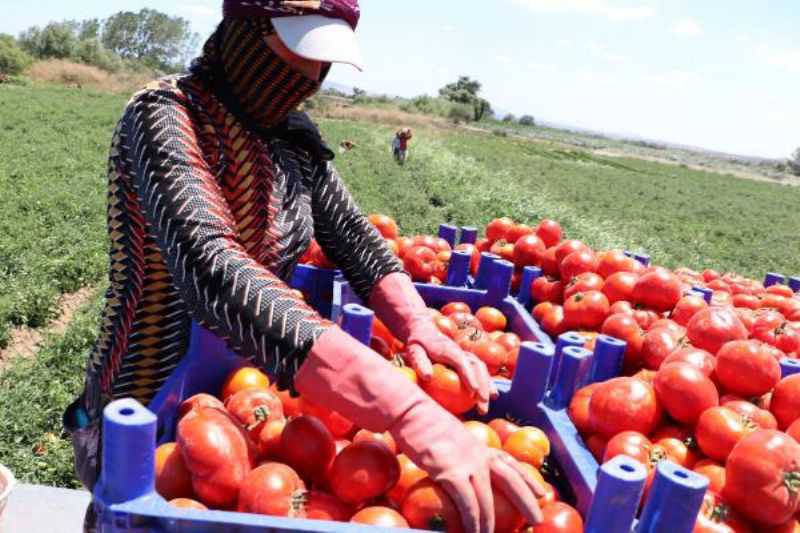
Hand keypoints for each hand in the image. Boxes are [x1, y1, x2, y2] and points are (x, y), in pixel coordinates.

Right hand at [296, 326, 543, 532]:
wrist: (409, 411)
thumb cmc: (421, 422)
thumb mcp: (448, 435)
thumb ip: (458, 451)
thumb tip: (456, 467)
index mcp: (479, 444)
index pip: (510, 463)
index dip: (527, 480)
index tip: (542, 492)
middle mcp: (478, 453)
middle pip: (510, 479)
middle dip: (526, 500)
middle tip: (537, 518)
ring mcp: (466, 463)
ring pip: (487, 500)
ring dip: (489, 522)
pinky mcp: (451, 473)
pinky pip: (467, 504)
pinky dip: (472, 521)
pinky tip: (474, 532)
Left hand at [404, 314, 496, 413]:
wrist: (424, 329)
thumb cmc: (417, 343)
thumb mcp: (414, 352)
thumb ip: (420, 363)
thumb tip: (428, 377)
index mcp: (449, 350)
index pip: (462, 363)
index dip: (469, 377)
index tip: (474, 392)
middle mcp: (461, 351)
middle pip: (477, 367)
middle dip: (483, 387)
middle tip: (482, 408)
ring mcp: (466, 354)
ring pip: (482, 369)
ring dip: (487, 386)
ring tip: (488, 404)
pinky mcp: (467, 359)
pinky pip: (480, 370)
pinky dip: (486, 382)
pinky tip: (489, 396)